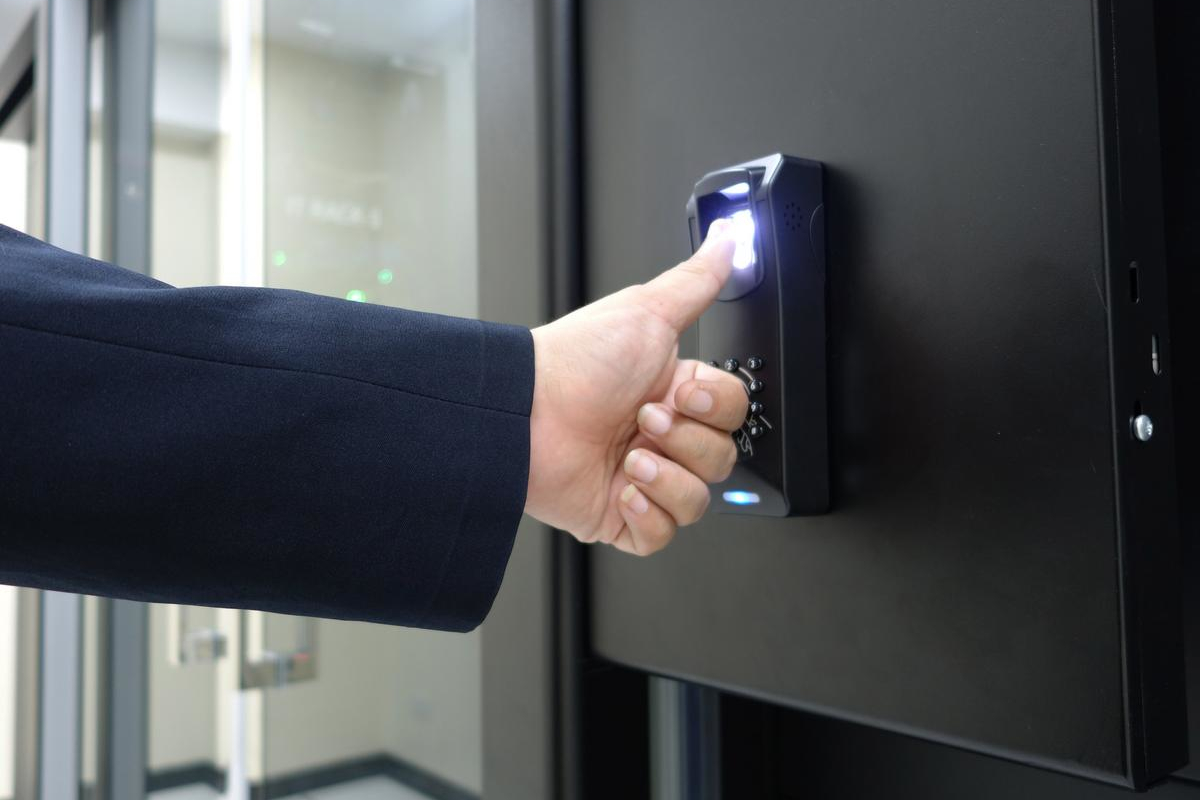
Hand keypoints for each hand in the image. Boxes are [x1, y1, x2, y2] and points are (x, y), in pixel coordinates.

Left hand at [525, 221, 747, 553]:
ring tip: (627, 456)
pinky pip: (660, 536)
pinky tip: (621, 488)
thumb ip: (697, 280)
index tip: (680, 392)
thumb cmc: (573, 362)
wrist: (520, 412)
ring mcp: (641, 480)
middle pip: (723, 461)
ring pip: (698, 503)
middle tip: (643, 420)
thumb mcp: (646, 311)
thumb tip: (728, 238)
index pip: (734, 414)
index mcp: (676, 394)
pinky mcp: (617, 518)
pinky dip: (647, 514)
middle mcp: (661, 438)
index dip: (714, 409)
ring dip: (666, 478)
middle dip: (685, 442)